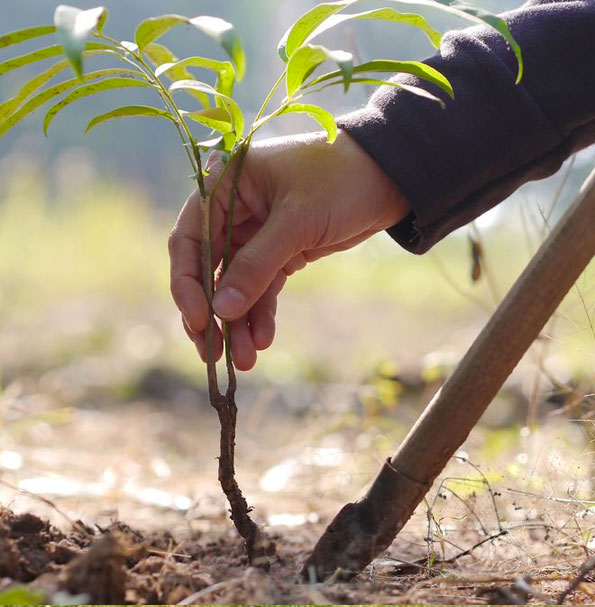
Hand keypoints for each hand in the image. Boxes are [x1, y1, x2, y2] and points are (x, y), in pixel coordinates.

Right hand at [169, 129, 410, 369]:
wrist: (390, 177)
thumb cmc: (340, 180)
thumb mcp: (296, 221)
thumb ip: (256, 265)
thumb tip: (221, 311)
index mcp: (225, 185)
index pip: (189, 238)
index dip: (188, 283)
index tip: (200, 320)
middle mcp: (234, 210)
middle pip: (208, 268)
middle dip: (213, 312)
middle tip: (212, 352)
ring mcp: (257, 233)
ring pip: (236, 284)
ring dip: (238, 322)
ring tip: (245, 359)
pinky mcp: (281, 252)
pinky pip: (263, 287)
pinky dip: (261, 313)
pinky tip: (263, 339)